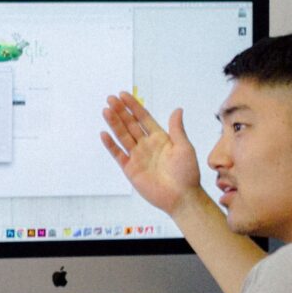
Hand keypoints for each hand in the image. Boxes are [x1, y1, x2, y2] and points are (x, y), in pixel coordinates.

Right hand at [100, 94, 201, 216]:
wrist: (181, 197)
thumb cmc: (187, 173)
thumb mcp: (184, 147)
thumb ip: (176, 129)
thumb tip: (177, 109)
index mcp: (160, 138)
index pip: (144, 118)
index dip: (134, 106)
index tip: (124, 95)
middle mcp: (146, 145)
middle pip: (130, 124)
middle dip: (120, 111)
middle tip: (111, 99)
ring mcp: (137, 156)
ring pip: (122, 136)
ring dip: (114, 123)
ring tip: (106, 110)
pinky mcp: (130, 169)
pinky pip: (118, 154)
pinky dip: (111, 145)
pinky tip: (104, 134)